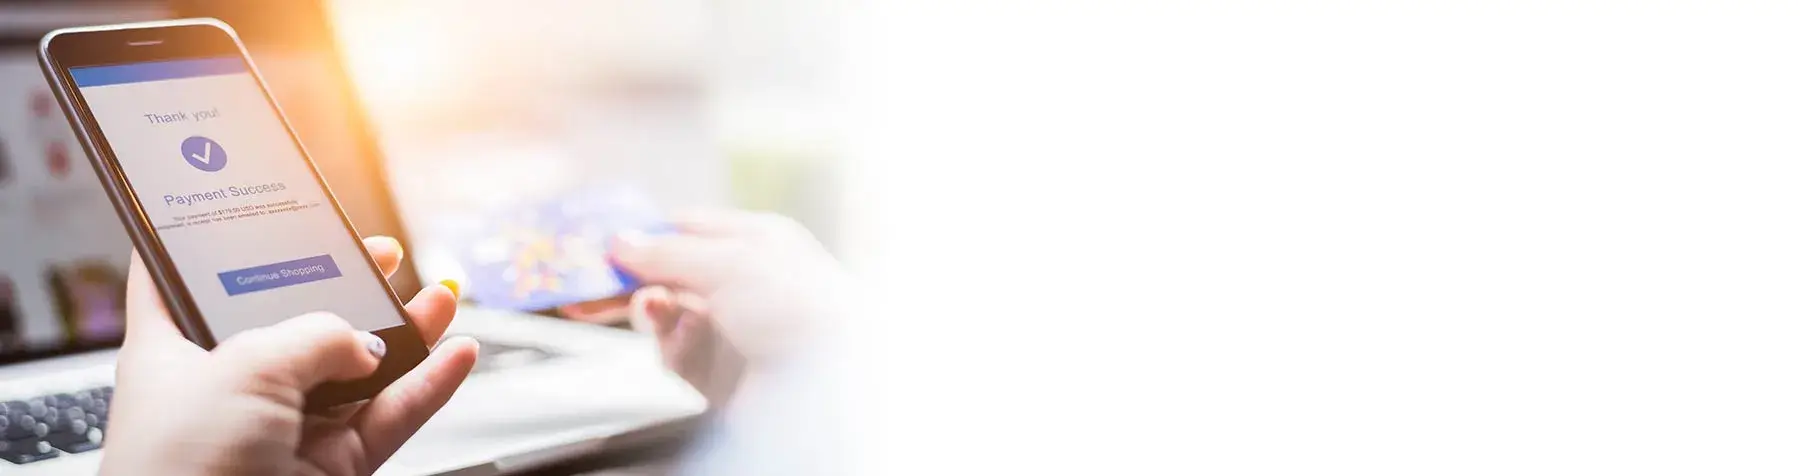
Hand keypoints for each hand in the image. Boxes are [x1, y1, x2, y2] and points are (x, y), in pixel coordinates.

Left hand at [101, 237, 477, 475]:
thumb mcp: (244, 365)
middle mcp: (229, 390)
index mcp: (173, 353)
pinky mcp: (331, 468)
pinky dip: (429, 387)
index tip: (249, 213)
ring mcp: (286, 431)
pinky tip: (457, 354)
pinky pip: (390, 417)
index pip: (181, 284)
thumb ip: (315, 334)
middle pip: (296, 323)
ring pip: (357, 371)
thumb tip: (365, 343)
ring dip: (405, 332)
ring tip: (441, 296)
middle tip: (379, 254)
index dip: (213, 242)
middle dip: (344, 286)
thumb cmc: (181, 468)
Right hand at [607, 210, 851, 402]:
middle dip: (630, 276)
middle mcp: (743, 284)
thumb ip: (669, 252)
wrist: (831, 386)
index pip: (687, 228)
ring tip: (651, 309)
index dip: (645, 233)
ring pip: (666, 313)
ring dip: (650, 309)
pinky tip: (677, 339)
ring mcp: (730, 329)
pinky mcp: (718, 372)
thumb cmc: (801, 310)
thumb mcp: (730, 262)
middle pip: (668, 272)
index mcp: (756, 243)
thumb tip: (622, 242)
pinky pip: (674, 353)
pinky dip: (669, 345)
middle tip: (588, 281)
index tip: (603, 239)